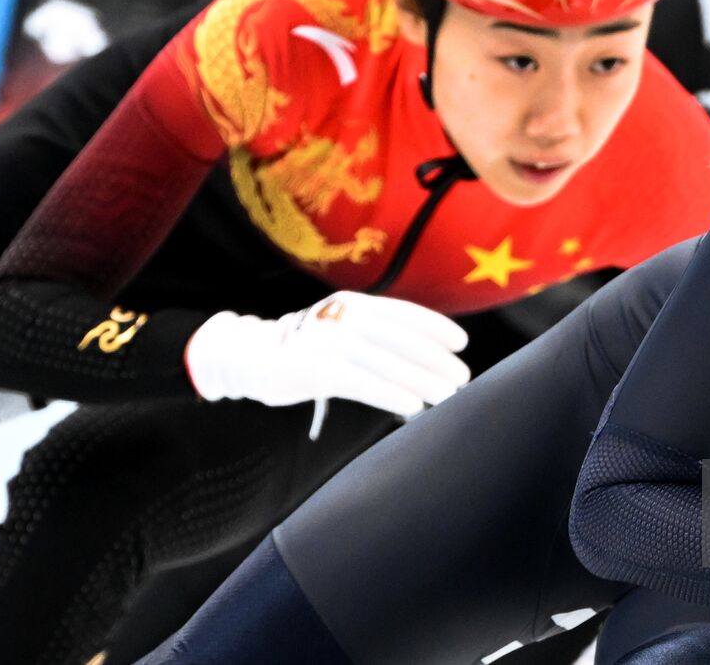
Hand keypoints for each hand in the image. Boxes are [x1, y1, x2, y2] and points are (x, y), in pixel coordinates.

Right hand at [186, 291, 469, 415]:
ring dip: (421, 379)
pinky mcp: (314, 368)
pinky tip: (413, 405)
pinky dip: (391, 393)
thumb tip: (423, 353)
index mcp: (353, 303)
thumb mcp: (339, 328)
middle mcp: (343, 317)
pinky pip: (361, 382)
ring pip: (386, 362)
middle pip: (400, 339)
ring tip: (447, 395)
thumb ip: (373, 333)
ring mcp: (328, 341)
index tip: (461, 343)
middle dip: (435, 359)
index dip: (435, 327)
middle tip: (463, 377)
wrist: (246, 355)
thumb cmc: (304, 347)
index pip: (403, 313)